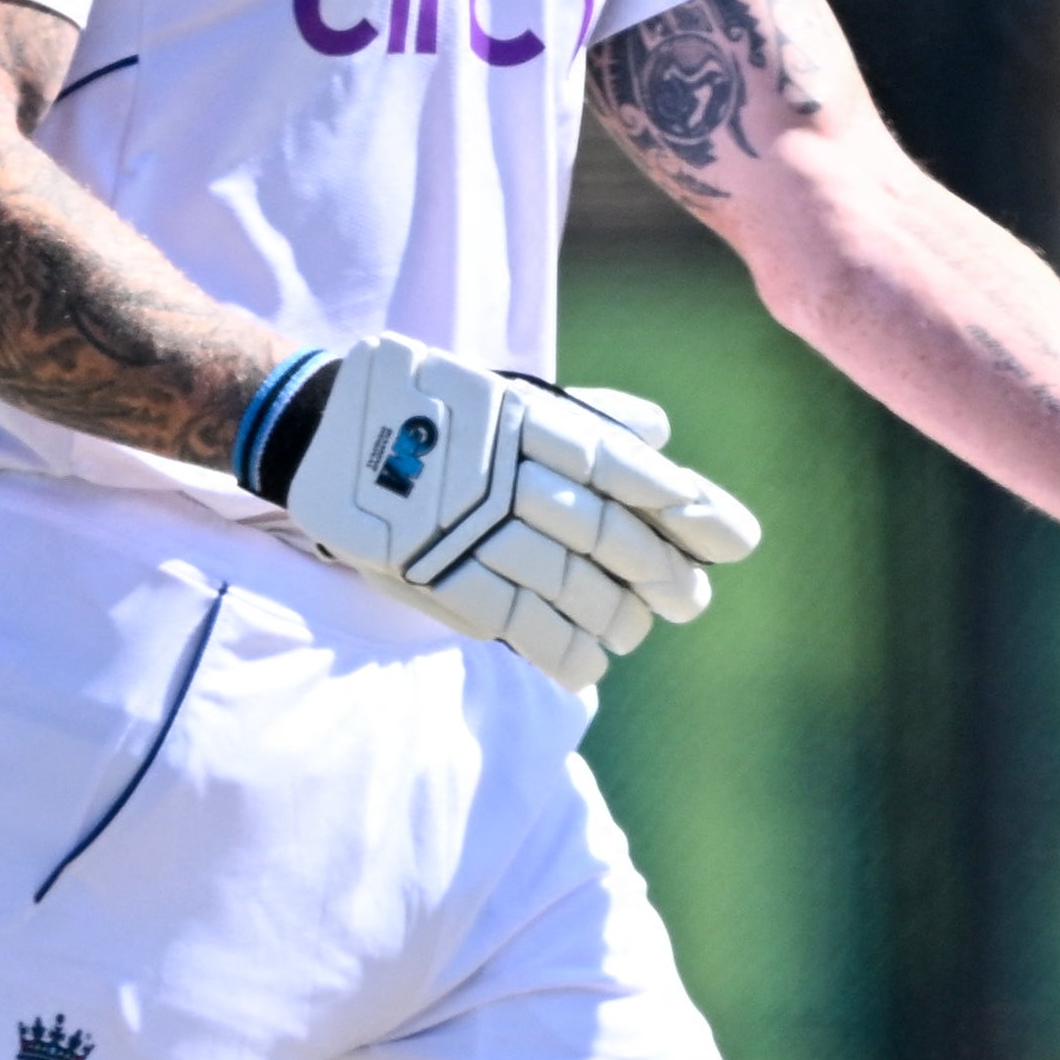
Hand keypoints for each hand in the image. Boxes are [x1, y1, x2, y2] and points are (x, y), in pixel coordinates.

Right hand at [239, 333, 762, 692]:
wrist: (322, 428)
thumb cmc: (432, 411)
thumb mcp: (509, 395)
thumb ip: (588, 420)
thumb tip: (664, 434)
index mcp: (531, 421)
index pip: (630, 468)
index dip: (689, 506)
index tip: (738, 539)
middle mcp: (507, 471)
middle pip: (608, 534)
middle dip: (661, 574)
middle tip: (690, 600)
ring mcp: (469, 527)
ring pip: (568, 585)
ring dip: (614, 617)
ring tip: (635, 629)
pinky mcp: (435, 574)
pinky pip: (515, 622)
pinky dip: (561, 650)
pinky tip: (587, 665)